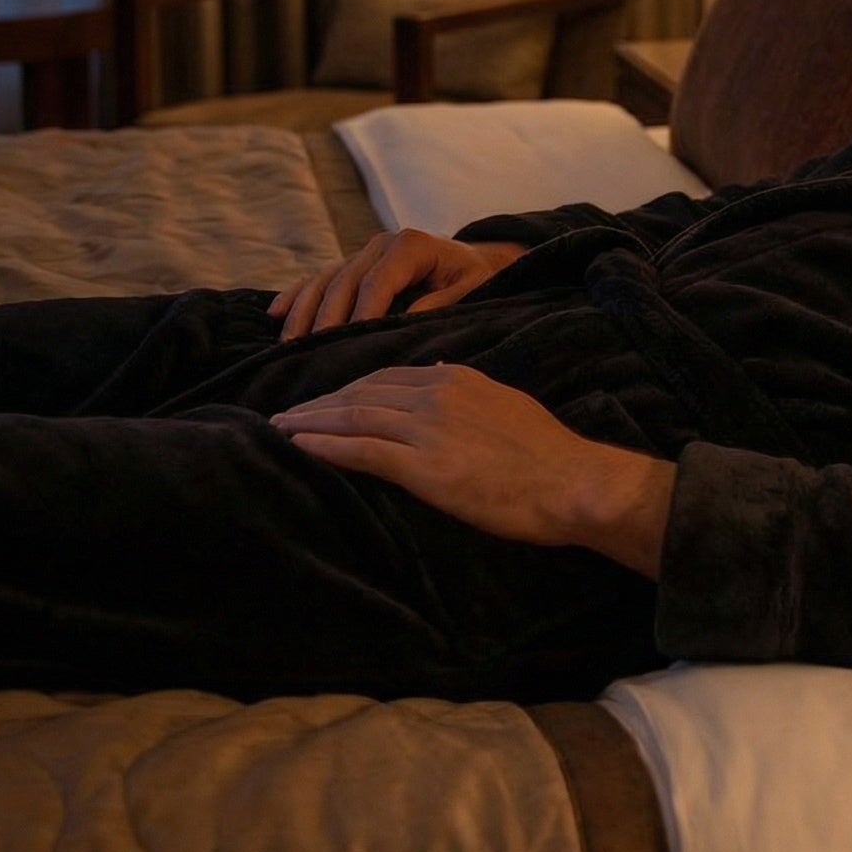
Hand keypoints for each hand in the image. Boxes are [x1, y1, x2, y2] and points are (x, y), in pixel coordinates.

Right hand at [270, 229, 527, 341]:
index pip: (377, 281)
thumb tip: (404, 322)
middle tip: (308, 354)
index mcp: (411, 245)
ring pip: (324, 280)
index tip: (346, 343)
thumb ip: (441, 304)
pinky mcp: (352, 264)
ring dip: (303, 311)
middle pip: (343, 281)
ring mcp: (363, 252)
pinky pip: (318, 278)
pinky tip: (275, 314)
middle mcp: (381, 244)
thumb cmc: (474, 278)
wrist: (473, 260)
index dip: (360, 313)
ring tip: (287, 345)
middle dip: (325, 318)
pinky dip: (296, 294)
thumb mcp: (471, 290)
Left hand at [270, 364, 674, 575]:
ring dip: (311, 422)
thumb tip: (441, 370)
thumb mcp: (506, 402)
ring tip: (281, 429)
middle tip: (286, 413)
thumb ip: (469, 388)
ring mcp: (428, 429)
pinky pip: (362, 450)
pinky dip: (325, 446)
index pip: (387, 377)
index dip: (349, 388)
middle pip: (362, 392)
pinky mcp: (424, 467)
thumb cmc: (547, 452)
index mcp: (456, 379)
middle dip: (320, 402)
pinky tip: (299, 447)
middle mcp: (437, 395)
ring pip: (354, 416)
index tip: (324, 399)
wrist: (570, 481)